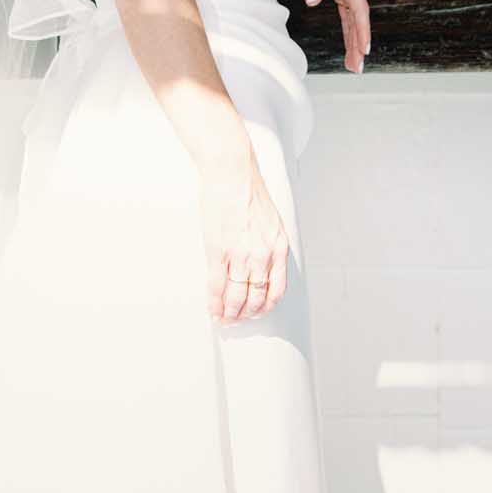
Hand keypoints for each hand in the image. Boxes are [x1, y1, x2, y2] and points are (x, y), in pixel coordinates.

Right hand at [198, 152, 289, 323]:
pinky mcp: (218, 251)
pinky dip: (214, 302)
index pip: (277, 290)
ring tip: (224, 318)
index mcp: (278, 247)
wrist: (232, 174)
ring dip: (229, 312)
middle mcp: (262, 255)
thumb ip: (270, 245)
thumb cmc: (249, 192)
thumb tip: (262, 267)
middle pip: (256, 298)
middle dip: (246, 313)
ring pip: (236, 297)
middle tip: (238, 318)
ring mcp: (240, 255)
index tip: (258, 311)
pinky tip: (213, 309)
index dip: (265, 306)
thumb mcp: (272, 222)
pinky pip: (216, 286)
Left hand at [286, 0, 369, 73]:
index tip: (364, 48)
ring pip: (355, 18)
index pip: (359, 7)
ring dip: (355, 40)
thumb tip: (312, 0)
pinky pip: (349, 14)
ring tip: (354, 63)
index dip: (362, 29)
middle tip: (357, 66)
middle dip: (359, 43)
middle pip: (359, 18)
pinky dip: (350, 30)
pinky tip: (351, 45)